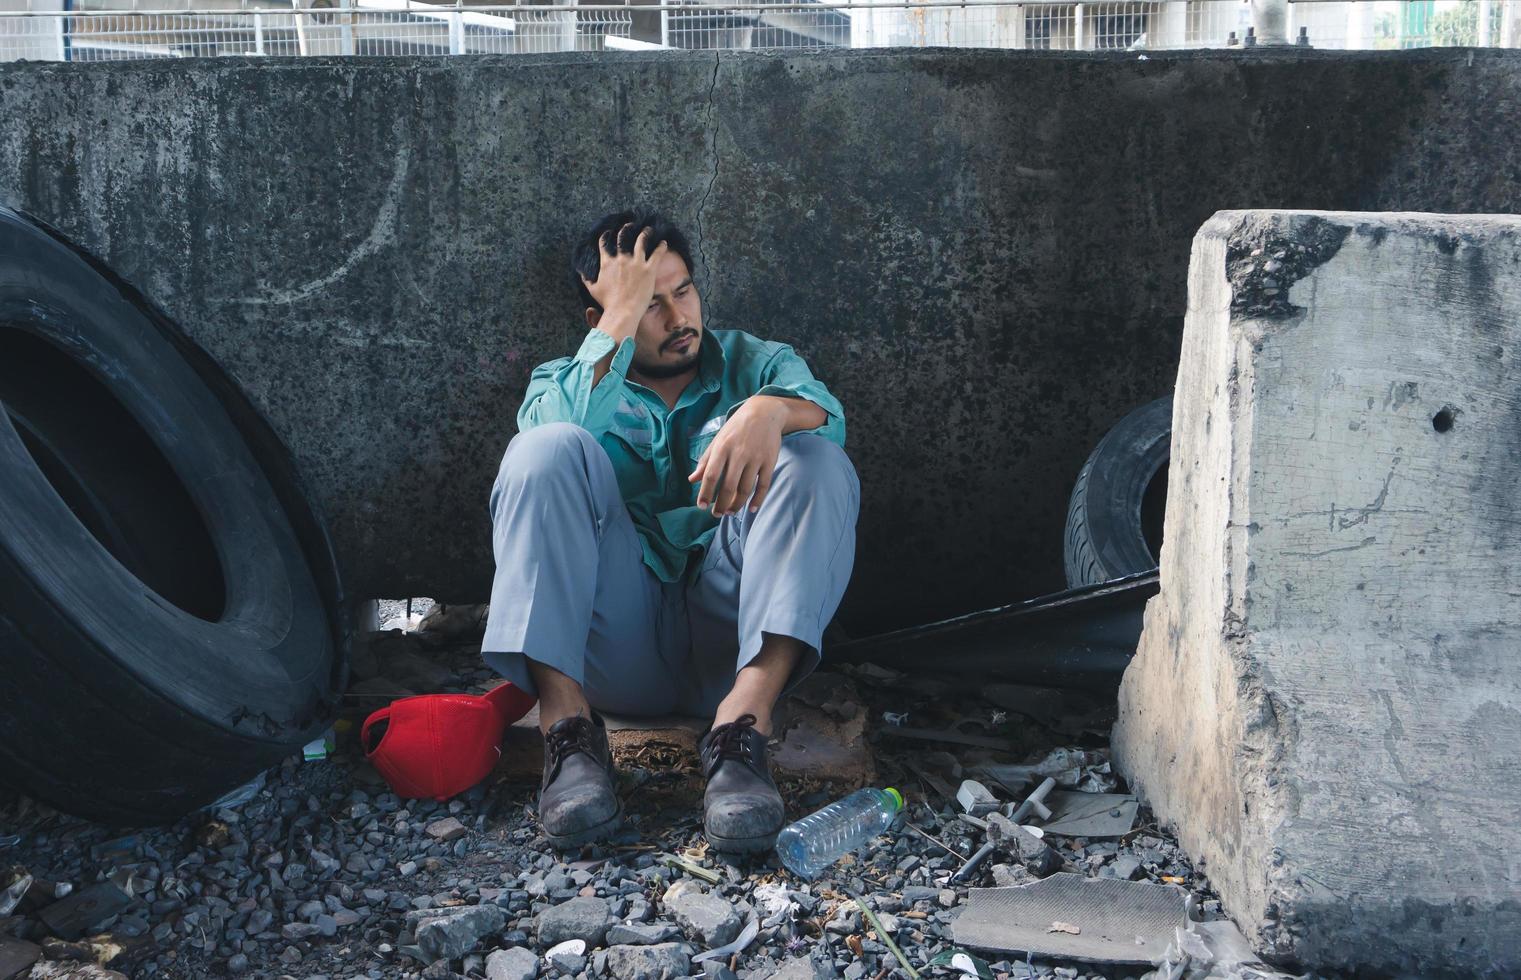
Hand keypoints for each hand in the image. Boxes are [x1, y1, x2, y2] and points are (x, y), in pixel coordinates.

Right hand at [579, 224, 668, 323]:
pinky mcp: (648, 269)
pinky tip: (664, 243)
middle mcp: (621, 259)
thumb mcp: (593, 289)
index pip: (604, 243)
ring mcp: (636, 263)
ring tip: (648, 230)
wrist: (622, 311)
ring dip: (645, 233)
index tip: (608, 233)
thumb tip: (580, 272)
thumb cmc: (607, 303)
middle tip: (629, 225)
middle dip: (626, 229)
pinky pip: (657, 253)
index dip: (606, 236)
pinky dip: (661, 247)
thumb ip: (586, 278)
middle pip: (623, 237)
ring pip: (641, 241)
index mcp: (607, 262)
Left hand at [688, 399, 788, 515]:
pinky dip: (758, 499)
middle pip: (728, 486)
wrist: (764, 412)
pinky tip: (751, 509)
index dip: (705, 493)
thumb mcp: (718, 439)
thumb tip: (692, 479)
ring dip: (737, 504)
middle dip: (721, 504)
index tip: (702, 506)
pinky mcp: (770, 461)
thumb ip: (706, 460)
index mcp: (722, 447)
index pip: (711, 475)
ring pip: (745, 488)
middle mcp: (739, 453)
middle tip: (717, 514)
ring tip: (730, 512)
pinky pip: (763, 485)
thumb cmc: (737, 428)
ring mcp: (756, 458)